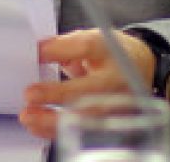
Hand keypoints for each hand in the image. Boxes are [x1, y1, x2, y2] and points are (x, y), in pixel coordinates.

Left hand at [19, 29, 155, 139]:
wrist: (141, 67)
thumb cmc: (110, 53)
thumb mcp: (93, 39)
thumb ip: (66, 45)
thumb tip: (37, 51)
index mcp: (110, 48)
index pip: (88, 46)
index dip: (62, 49)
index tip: (38, 53)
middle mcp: (116, 76)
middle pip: (89, 88)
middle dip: (58, 94)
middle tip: (30, 94)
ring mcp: (116, 102)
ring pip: (85, 116)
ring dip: (53, 119)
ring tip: (28, 115)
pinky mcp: (110, 120)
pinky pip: (80, 131)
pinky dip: (56, 130)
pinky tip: (37, 125)